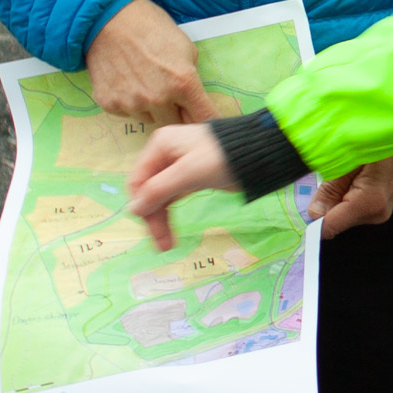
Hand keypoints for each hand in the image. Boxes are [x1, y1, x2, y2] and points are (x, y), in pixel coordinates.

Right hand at [88, 0, 213, 125]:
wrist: (109, 18)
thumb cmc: (151, 27)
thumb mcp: (185, 48)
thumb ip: (192, 79)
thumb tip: (194, 102)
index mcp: (183, 83)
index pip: (205, 117)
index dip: (208, 120)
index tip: (208, 121)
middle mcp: (158, 99)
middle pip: (176, 124)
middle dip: (177, 112)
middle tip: (170, 93)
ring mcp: (132, 104)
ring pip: (150, 119)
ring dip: (152, 108)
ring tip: (144, 81)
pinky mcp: (110, 105)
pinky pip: (127, 113)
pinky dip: (130, 103)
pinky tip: (127, 81)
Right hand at [126, 122, 235, 248]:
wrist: (260, 151)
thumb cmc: (223, 157)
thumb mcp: (189, 173)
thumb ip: (159, 189)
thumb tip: (133, 209)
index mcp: (159, 146)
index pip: (138, 181)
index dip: (141, 206)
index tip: (152, 231)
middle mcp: (165, 155)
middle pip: (148, 190)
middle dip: (153, 217)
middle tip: (164, 246)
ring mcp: (178, 166)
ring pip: (161, 196)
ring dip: (162, 219)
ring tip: (168, 245)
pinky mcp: (191, 177)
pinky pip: (173, 196)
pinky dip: (171, 212)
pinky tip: (172, 230)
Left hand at [314, 155, 392, 237]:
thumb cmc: (377, 142)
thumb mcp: (347, 160)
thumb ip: (330, 189)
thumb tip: (313, 214)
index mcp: (369, 202)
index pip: (331, 226)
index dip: (314, 220)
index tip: (307, 205)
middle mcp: (377, 215)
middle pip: (336, 223)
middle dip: (327, 206)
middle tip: (335, 178)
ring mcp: (381, 215)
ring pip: (343, 218)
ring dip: (337, 201)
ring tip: (348, 177)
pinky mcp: (380, 212)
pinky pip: (353, 213)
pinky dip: (346, 201)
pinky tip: (354, 182)